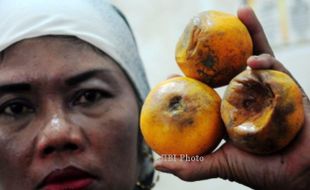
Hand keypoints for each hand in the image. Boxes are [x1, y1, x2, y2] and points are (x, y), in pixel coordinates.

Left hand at [154, 7, 309, 189]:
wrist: (301, 175)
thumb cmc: (263, 172)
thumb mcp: (220, 165)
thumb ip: (192, 165)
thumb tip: (158, 164)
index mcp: (232, 110)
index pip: (210, 88)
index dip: (193, 78)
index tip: (173, 73)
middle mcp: (249, 96)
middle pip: (232, 65)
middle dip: (221, 46)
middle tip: (203, 33)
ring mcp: (269, 89)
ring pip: (258, 56)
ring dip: (250, 34)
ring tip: (240, 12)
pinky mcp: (289, 88)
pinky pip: (277, 69)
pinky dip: (266, 60)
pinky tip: (252, 60)